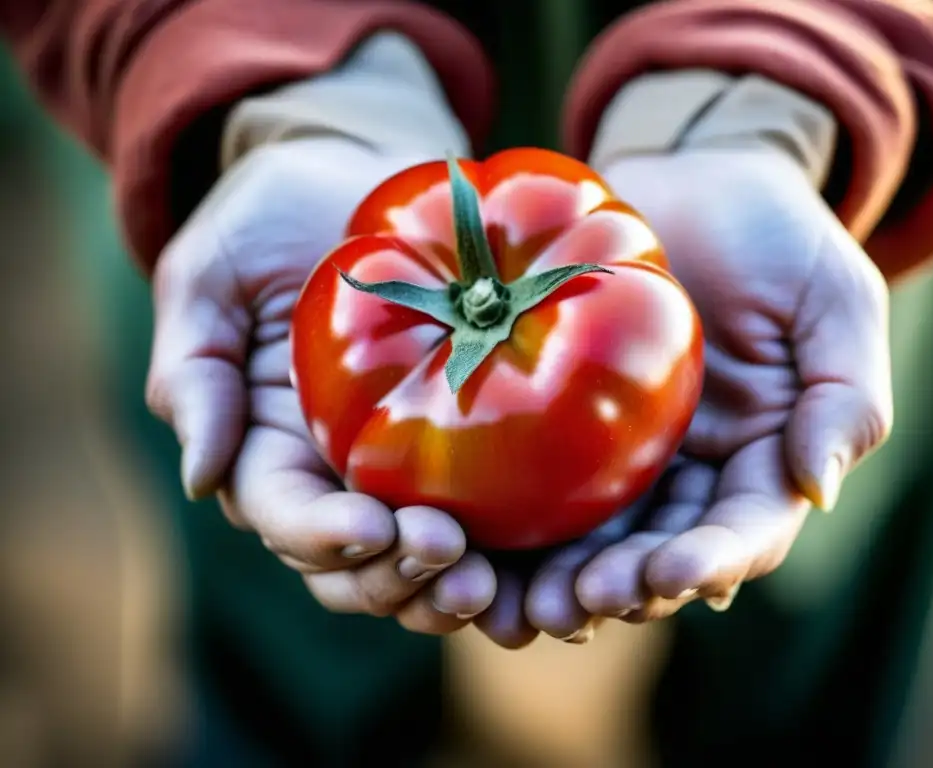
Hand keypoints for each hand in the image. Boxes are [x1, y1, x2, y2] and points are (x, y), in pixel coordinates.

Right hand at [145, 137, 496, 631]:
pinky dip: (504, 547)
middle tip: (448, 559)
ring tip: (489, 582)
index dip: (322, 537)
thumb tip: (199, 476)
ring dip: (447, 583)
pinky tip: (540, 553)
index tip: (369, 528)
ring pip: (417, 556)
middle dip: (394, 577)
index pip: (284, 516)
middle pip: (354, 564)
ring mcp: (401, 463)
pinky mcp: (463, 440)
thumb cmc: (269, 219)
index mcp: (268, 447)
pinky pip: (484, 509)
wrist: (353, 175)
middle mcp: (334, 473)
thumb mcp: (210, 277)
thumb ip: (195, 370)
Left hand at [477, 146, 892, 645]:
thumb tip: (819, 487)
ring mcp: (620, 451)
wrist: (691, 175)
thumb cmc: (775, 233)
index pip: (742, 531)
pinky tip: (479, 549)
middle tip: (574, 607)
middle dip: (622, 588)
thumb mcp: (834, 299)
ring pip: (592, 535)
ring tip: (523, 604)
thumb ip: (846, 394)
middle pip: (656, 551)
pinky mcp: (558, 418)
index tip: (672, 575)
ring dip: (560, 577)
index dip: (710, 561)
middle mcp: (686, 471)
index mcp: (758, 457)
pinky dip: (514, 524)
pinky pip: (535, 478)